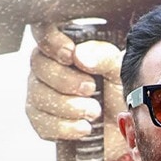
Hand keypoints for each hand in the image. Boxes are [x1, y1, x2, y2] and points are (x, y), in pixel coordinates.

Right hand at [26, 22, 140, 160]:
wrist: (123, 128)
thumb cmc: (119, 91)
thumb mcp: (119, 69)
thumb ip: (103, 56)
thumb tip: (79, 56)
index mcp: (65, 46)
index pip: (44, 31)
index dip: (51, 41)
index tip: (71, 55)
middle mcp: (47, 66)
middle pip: (38, 64)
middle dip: (65, 79)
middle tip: (91, 89)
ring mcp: (39, 92)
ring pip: (37, 95)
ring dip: (67, 106)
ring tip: (94, 112)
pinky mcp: (41, 119)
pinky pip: (40, 121)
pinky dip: (64, 127)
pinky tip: (84, 128)